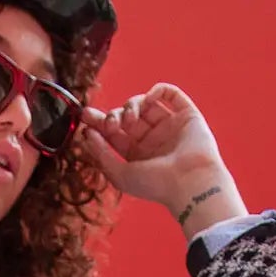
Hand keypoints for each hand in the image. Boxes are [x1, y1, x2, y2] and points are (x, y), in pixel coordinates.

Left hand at [79, 83, 228, 208]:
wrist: (190, 183)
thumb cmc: (156, 185)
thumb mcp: (120, 174)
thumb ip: (101, 154)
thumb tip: (86, 133)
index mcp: (137, 155)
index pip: (114, 133)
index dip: (99, 123)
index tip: (85, 117)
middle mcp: (153, 139)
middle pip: (126, 116)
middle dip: (113, 115)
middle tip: (109, 124)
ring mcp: (169, 126)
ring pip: (144, 103)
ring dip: (132, 105)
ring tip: (130, 120)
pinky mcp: (186, 115)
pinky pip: (169, 94)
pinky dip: (157, 91)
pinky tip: (148, 100)